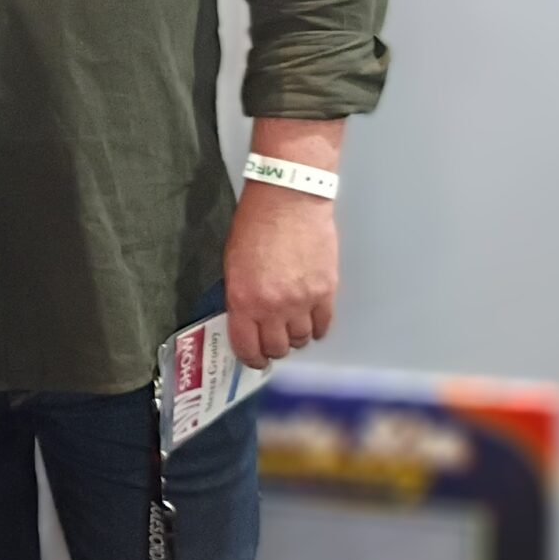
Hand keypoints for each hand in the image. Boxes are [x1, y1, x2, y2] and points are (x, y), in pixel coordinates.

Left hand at [223, 183, 337, 370]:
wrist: (288, 200)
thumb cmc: (256, 224)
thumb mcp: (232, 264)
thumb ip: (240, 297)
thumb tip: (246, 321)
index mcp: (244, 300)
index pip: (247, 347)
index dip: (251, 359)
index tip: (254, 359)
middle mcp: (273, 306)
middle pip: (277, 348)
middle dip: (273, 348)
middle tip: (273, 340)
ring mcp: (302, 301)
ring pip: (302, 339)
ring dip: (296, 336)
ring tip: (292, 324)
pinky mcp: (326, 291)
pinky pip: (324, 324)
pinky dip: (318, 327)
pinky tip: (312, 319)